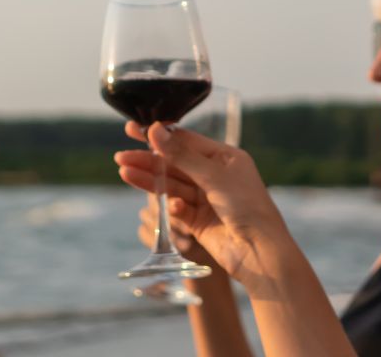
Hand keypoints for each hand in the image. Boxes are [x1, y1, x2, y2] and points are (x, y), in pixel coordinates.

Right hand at [115, 122, 285, 279]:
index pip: (186, 141)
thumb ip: (182, 156)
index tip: (134, 130)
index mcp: (226, 158)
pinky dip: (171, 207)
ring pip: (172, 186)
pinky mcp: (198, 221)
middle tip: (120, 156)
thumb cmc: (247, 207)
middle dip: (149, 160)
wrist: (260, 251)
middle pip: (175, 164)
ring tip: (124, 172)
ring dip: (150, 180)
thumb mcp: (215, 177)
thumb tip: (155, 130)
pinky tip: (170, 207)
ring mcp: (206, 199)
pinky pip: (177, 209)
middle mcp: (216, 176)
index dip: (160, 136)